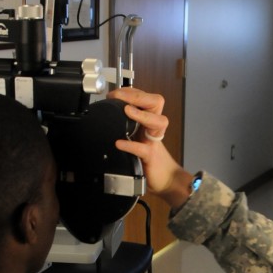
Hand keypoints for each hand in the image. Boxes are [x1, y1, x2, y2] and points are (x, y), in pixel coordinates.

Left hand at [109, 87, 193, 207]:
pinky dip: (131, 145)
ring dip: (141, 114)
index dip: (131, 92)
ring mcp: (154, 141)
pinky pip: (143, 149)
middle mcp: (154, 128)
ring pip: (158, 121)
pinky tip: (120, 143)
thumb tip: (108, 115)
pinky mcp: (151, 157)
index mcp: (149, 121)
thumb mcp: (136, 138)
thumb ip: (127, 126)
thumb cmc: (149, 159)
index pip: (146, 98)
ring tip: (127, 110)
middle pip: (156, 103)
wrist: (165, 180)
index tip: (115, 93)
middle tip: (120, 96)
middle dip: (138, 96)